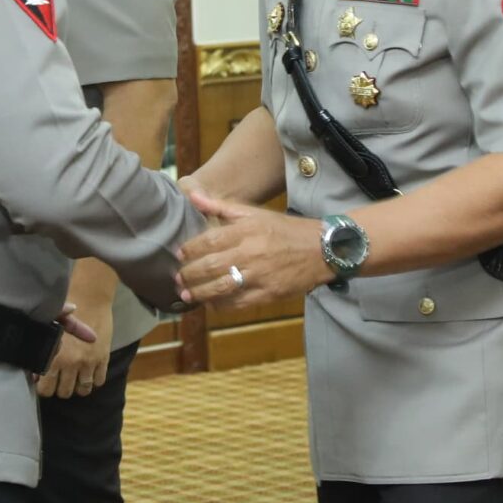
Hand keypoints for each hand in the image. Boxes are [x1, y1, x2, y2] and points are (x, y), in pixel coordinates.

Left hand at [35, 298, 112, 398]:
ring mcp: (89, 362)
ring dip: (77, 387)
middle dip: (59, 388)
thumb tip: (34, 374)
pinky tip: (87, 372)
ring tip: (73, 378)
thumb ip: (39, 350)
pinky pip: (99, 381)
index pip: (45, 388)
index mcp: (54, 356)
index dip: (43, 386)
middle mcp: (71, 362)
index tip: (43, 381)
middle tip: (58, 380)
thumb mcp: (47, 327)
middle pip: (63, 392)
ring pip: (82, 390)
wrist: (91, 297)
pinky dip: (93, 380)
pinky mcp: (103, 359)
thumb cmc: (63, 310)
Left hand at [175, 189, 333, 310]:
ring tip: (187, 294)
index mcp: (247, 229)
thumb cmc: (287, 230)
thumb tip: (194, 197)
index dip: (190, 250)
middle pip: (211, 266)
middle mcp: (252, 251)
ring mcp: (260, 274)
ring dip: (200, 293)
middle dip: (189, 274)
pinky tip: (211, 303)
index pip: (209, 241)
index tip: (179, 255)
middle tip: (178, 278)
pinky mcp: (269, 293)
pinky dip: (221, 305)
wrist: (324, 249)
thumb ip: (222, 207)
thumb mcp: (256, 213)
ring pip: (221, 287)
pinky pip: (239, 302)